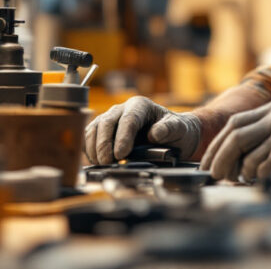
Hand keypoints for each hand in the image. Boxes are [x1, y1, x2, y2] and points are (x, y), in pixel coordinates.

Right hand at [83, 96, 200, 164]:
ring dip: (95, 148)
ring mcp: (111, 119)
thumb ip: (170, 129)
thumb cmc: (176, 131)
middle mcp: (122, 109)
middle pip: (107, 122)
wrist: (172, 136)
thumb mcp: (179, 129)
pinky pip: (90, 138)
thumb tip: (155, 134)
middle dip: (105, 144)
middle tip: (108, 163)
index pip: (129, 119)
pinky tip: (97, 162)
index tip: (121, 154)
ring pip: (95, 129)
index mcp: (140, 105)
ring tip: (102, 164)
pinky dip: (90, 150)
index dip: (122, 137)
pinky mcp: (103, 131)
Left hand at [200, 98, 270, 180]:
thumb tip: (226, 158)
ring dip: (240, 171)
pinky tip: (263, 178)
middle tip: (214, 175)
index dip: (217, 144)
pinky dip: (258, 175)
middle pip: (235, 134)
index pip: (235, 123)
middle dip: (220, 157)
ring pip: (247, 151)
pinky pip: (263, 163)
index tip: (208, 162)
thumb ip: (262, 137)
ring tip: (242, 179)